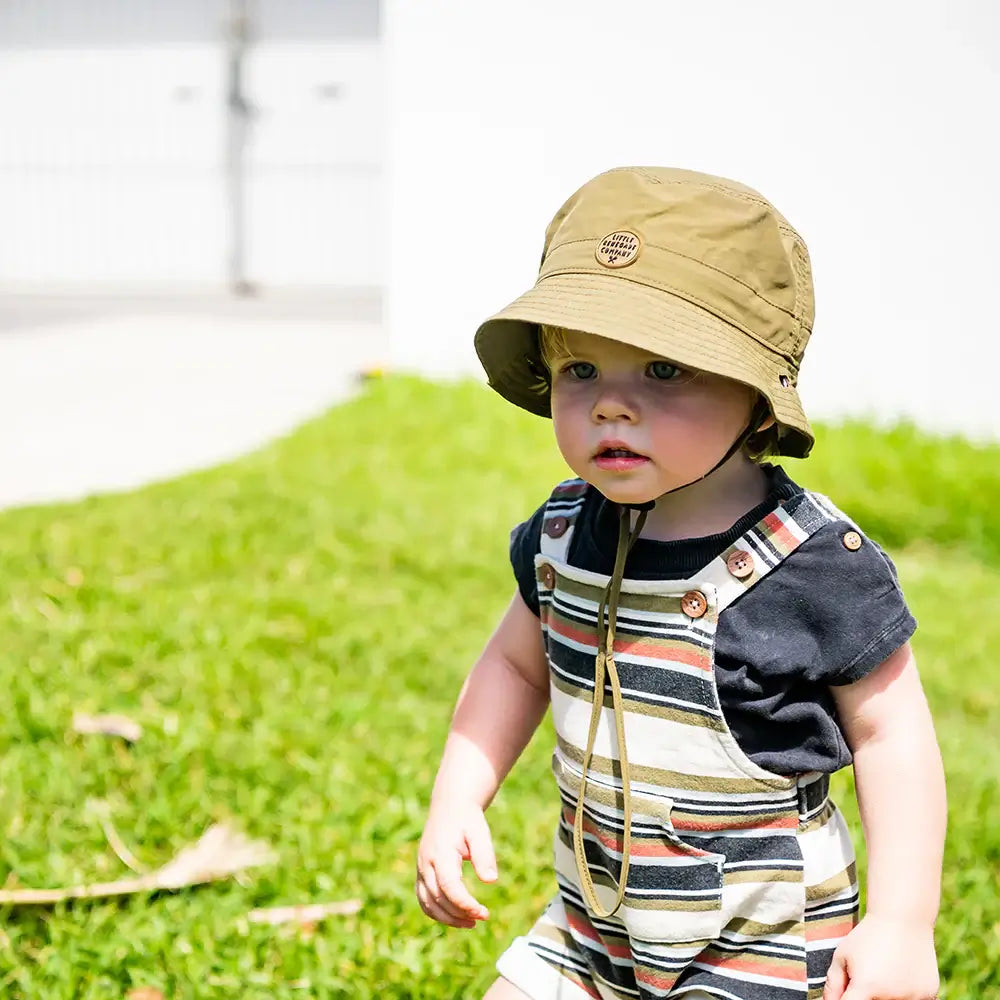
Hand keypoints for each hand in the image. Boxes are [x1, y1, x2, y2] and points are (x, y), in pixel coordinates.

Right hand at [415, 799, 497, 928]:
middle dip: (460, 913)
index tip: (483, 913)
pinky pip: (424, 899)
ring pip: (428, 903)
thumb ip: (485, 855)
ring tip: (472, 922)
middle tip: (483, 917)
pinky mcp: (422, 873)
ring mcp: (421, 869)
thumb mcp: (480, 832)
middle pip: (438, 898)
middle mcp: (426, 863)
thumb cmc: (467, 819)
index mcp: (440, 853)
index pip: (449, 886)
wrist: (450, 806)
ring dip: (448, 918)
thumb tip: (491, 880)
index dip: (465, 903)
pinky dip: (438, 912)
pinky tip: (457, 916)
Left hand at [823, 914, 938, 999]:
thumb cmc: (867, 937)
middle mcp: (891, 997)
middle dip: (865, 995)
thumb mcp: (843, 955)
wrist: (903, 919)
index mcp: (866, 987)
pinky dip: (904, 994)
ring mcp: (913, 998)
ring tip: (884, 973)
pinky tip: (901, 976)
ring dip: (884, 995)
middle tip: (869, 975)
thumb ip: (833, 984)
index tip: (848, 991)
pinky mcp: (929, 996)